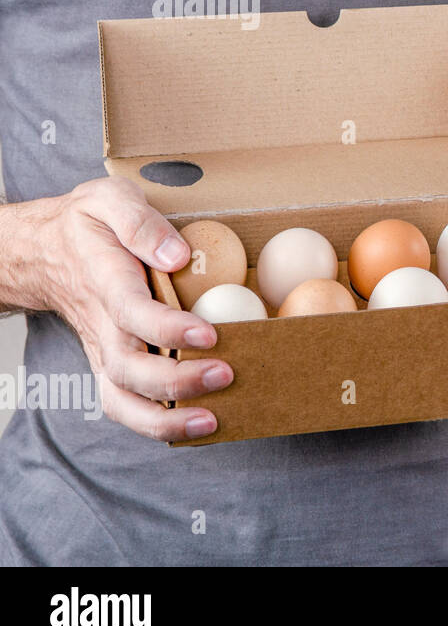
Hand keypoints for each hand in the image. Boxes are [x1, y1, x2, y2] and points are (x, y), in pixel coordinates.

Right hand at [17, 177, 230, 440]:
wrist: (42, 252)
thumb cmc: (86, 224)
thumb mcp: (108, 199)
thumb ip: (140, 222)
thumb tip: (179, 256)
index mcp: (105, 281)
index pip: (132, 312)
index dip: (168, 328)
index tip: (209, 333)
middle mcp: (102, 325)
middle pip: (129, 368)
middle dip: (177, 381)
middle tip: (226, 374)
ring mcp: (103, 350)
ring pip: (123, 398)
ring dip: (165, 419)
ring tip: (212, 422)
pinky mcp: (111, 365)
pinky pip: (127, 404)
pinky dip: (156, 425)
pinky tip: (198, 426)